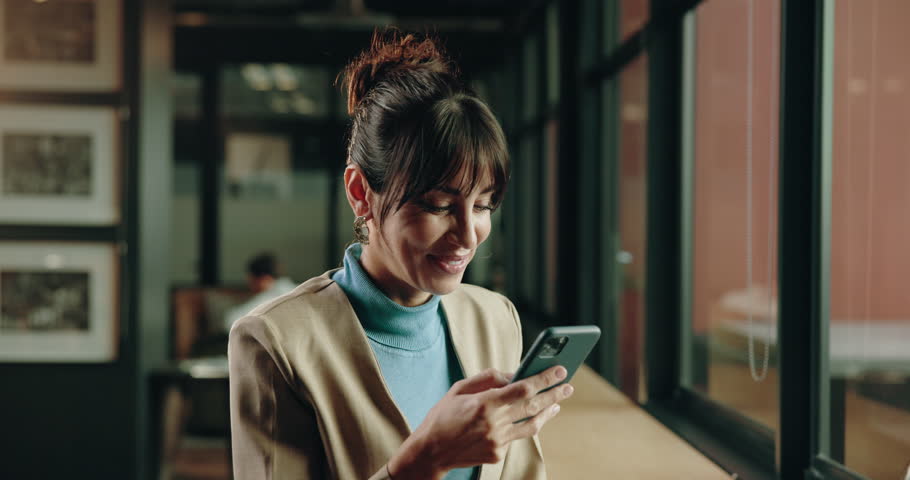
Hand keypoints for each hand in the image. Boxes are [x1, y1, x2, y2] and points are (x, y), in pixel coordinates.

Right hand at [387, 366, 573, 478]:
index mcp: (485, 404)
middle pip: (533, 406)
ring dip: (548, 412)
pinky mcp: (498, 454)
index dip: (544, 378)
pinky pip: (516, 436)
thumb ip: (488, 379)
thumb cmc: (443, 415)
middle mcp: (494, 424)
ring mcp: (498, 442)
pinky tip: (532, 417)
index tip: (559, 370)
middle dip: (554, 394)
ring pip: (532, 425)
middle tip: (568, 385)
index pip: (524, 388)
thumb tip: (514, 374)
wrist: (431, 451)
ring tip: (558, 402)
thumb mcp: (460, 388)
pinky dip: (525, 424)